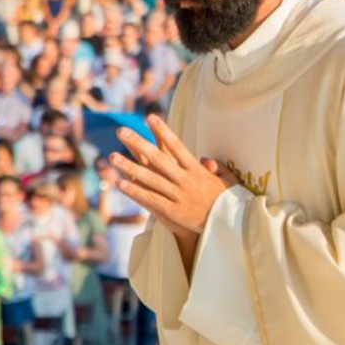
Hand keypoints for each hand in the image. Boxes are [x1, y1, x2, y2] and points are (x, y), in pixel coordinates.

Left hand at [112, 115, 227, 239]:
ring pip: (150, 178)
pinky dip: (135, 191)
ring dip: (129, 167)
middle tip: (121, 131)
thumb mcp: (228, 181)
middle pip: (158, 158)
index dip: (163, 131)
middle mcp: (186, 180)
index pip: (177, 146)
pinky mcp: (174, 211)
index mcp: (198, 171)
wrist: (232, 227)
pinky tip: (120, 184)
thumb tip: (205, 160)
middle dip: (138, 143)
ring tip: (112, 156)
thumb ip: (216, 168)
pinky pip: (150, 199)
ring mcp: (179, 196)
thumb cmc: (230, 203)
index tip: (150, 117)